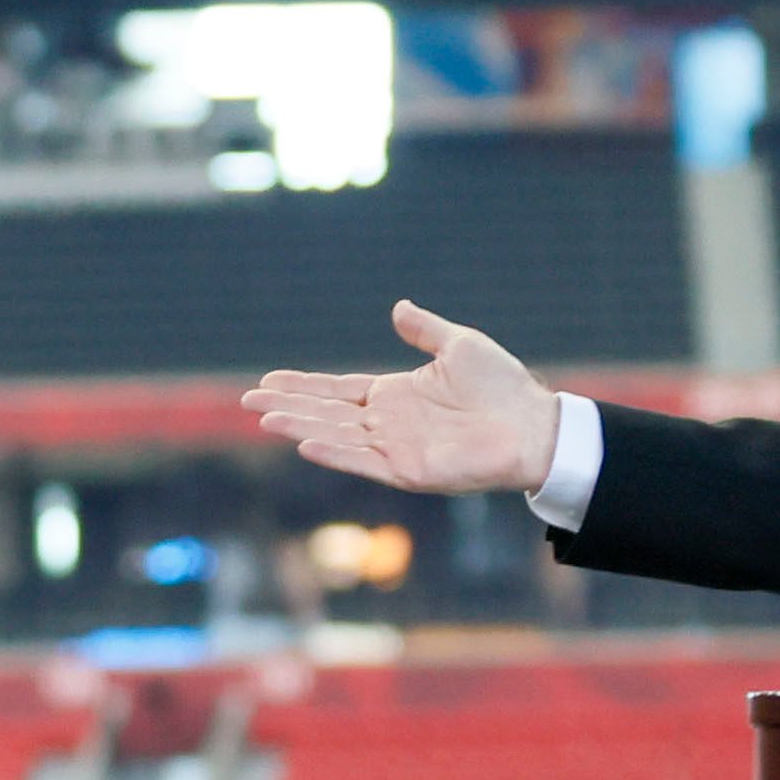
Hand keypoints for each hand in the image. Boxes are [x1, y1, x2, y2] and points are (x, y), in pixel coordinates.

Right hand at [243, 300, 558, 494]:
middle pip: (326, 414)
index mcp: (396, 395)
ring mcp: (397, 449)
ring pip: (336, 437)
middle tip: (247, 401)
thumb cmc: (502, 386)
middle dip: (287, 407)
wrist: (533, 424)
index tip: (268, 381)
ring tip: (264, 419)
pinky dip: (334, 453)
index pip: (337, 391)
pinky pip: (364, 462)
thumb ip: (424, 330)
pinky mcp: (409, 471)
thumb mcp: (459, 345)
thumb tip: (398, 308)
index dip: (303, 386)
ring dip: (300, 428)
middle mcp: (389, 424)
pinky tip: (305, 443)